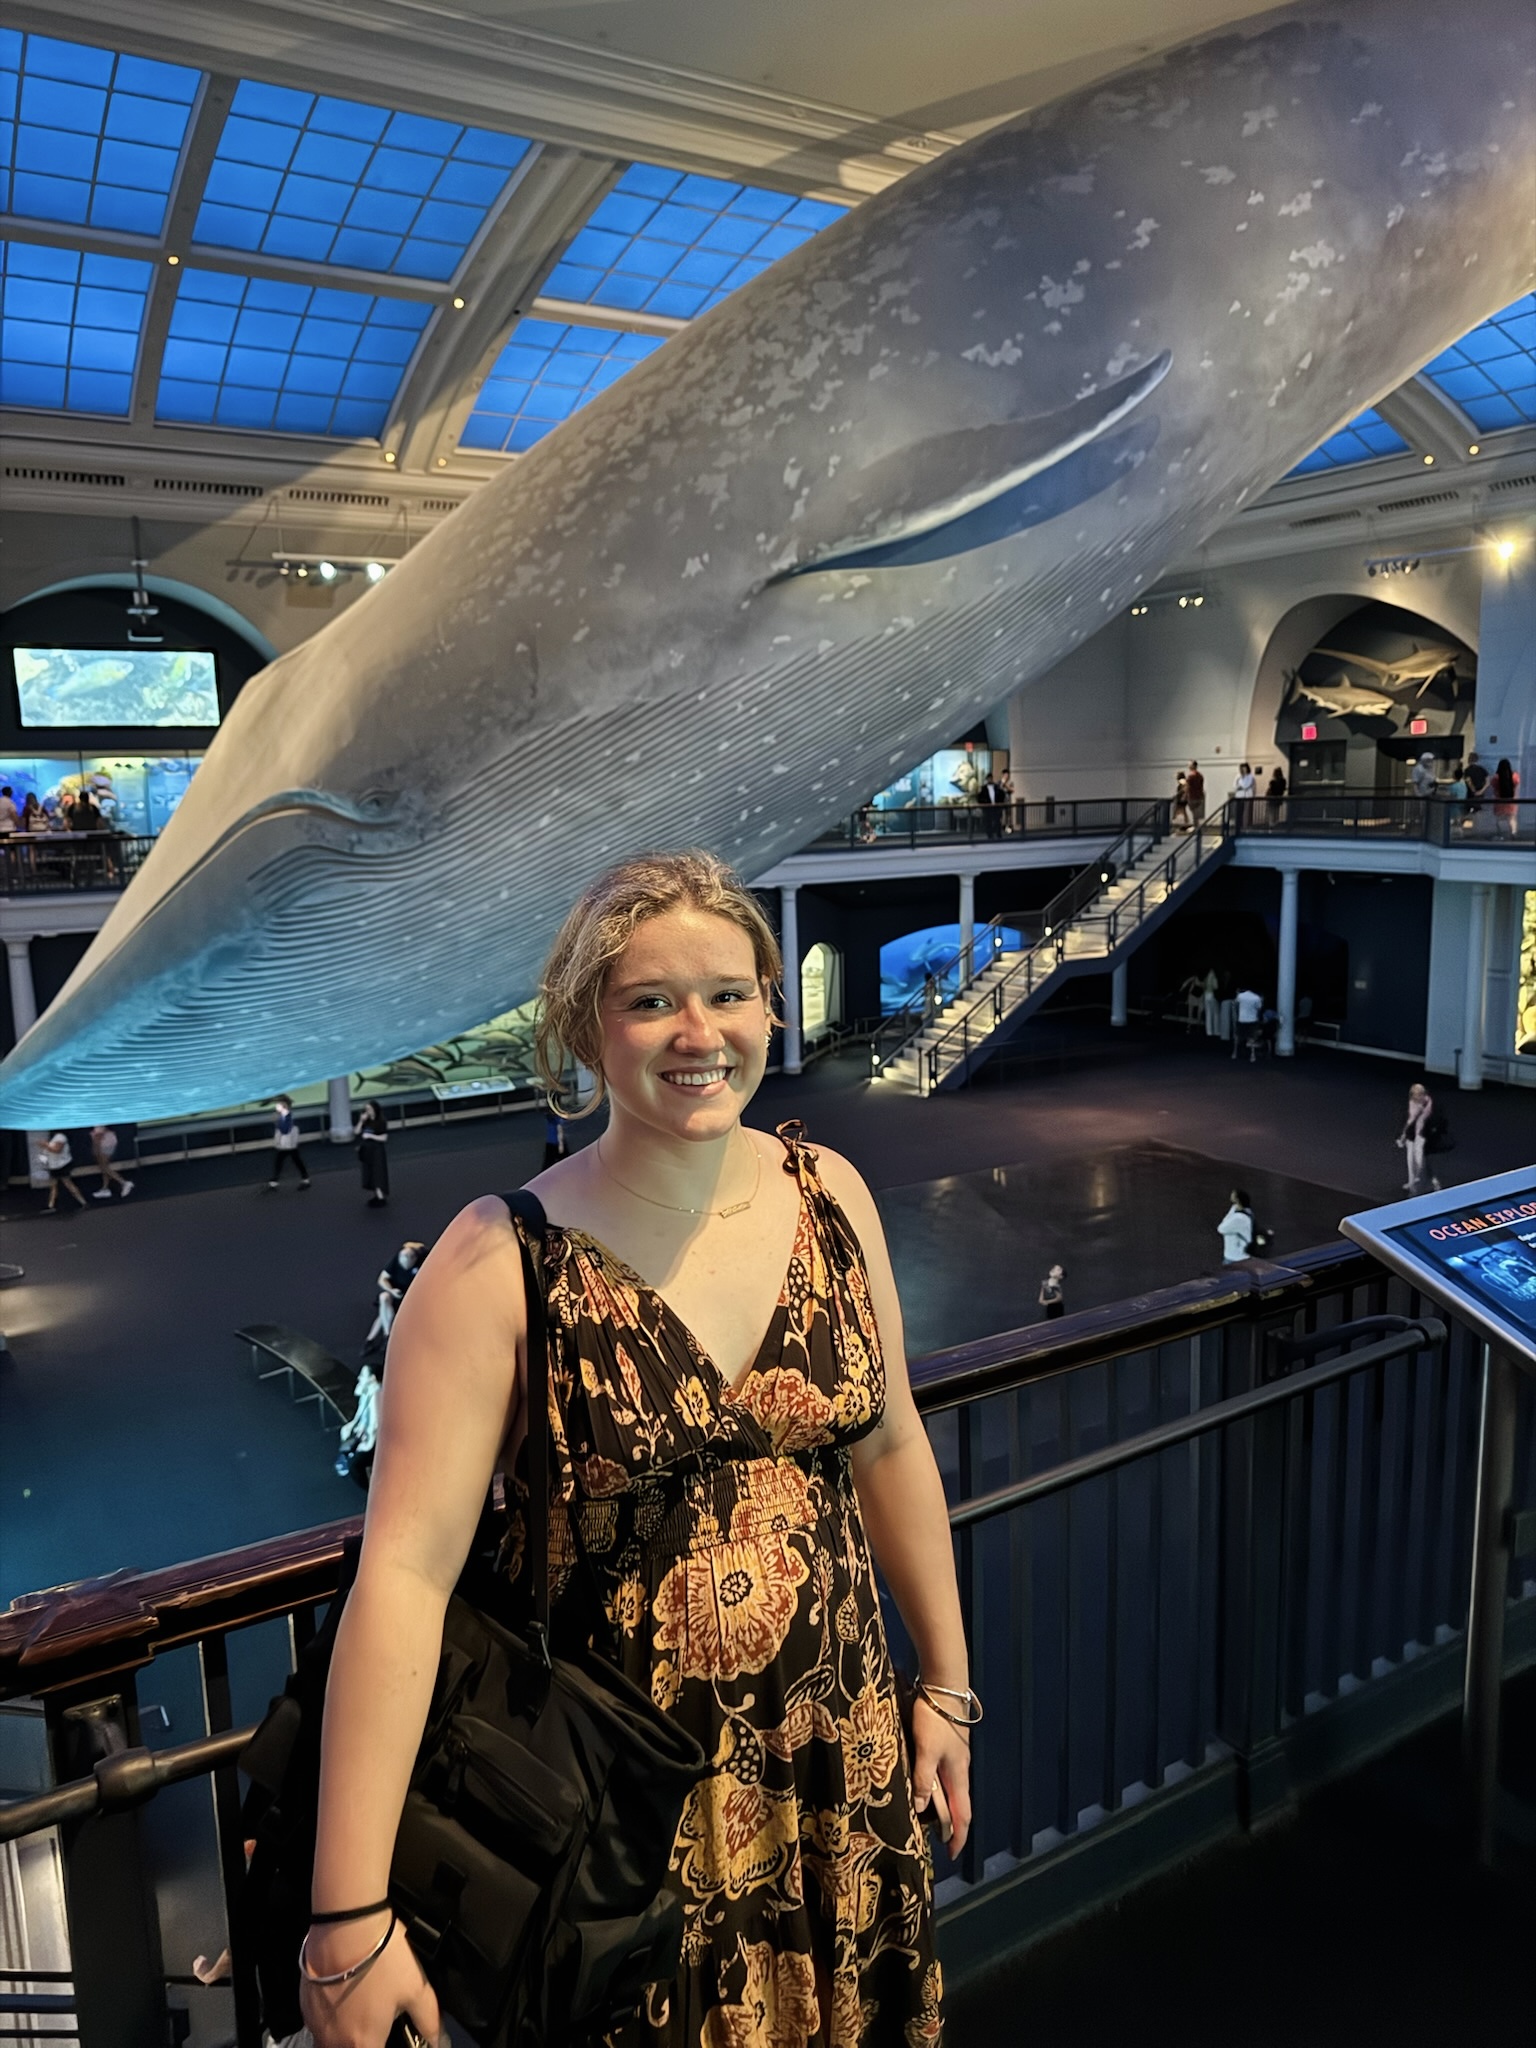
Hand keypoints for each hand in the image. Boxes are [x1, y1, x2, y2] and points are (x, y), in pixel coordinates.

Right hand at [299, 1915, 440, 2047]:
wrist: (346, 1925)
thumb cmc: (381, 1958)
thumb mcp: (417, 1988)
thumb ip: (429, 2021)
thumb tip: (438, 2040)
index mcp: (363, 2044)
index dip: (383, 2045)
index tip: (386, 2036)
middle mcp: (334, 2042)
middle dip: (365, 2041)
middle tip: (377, 2021)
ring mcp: (316, 2024)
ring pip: (331, 2042)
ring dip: (346, 2033)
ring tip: (363, 2006)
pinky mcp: (304, 2005)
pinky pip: (319, 2023)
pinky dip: (333, 2016)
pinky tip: (346, 1994)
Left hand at [910, 1693, 972, 1857]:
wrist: (944, 1686)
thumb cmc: (935, 1719)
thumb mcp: (925, 1750)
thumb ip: (923, 1779)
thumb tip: (921, 1809)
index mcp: (958, 1775)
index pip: (962, 1815)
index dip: (958, 1836)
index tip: (951, 1854)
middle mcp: (959, 1768)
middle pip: (958, 1804)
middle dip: (950, 1824)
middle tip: (936, 1839)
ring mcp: (954, 1756)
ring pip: (950, 1788)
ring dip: (942, 1806)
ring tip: (927, 1817)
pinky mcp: (947, 1743)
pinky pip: (943, 1774)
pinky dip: (936, 1787)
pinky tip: (924, 1784)